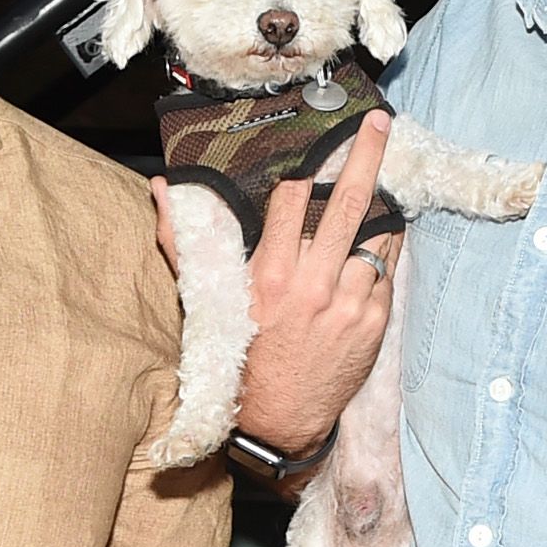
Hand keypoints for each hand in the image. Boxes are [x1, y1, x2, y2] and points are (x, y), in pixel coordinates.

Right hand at [151, 110, 398, 459]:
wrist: (275, 423)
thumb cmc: (241, 357)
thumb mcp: (207, 301)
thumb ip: (183, 240)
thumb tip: (159, 188)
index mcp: (268, 273)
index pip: (294, 198)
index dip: (307, 168)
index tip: (320, 145)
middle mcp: (311, 284)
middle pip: (348, 202)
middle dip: (367, 155)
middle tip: (381, 123)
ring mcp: (347, 304)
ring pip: (377, 235)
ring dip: (383, 209)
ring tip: (385, 191)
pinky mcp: (372, 323)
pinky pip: (387, 270)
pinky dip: (387, 251)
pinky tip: (382, 242)